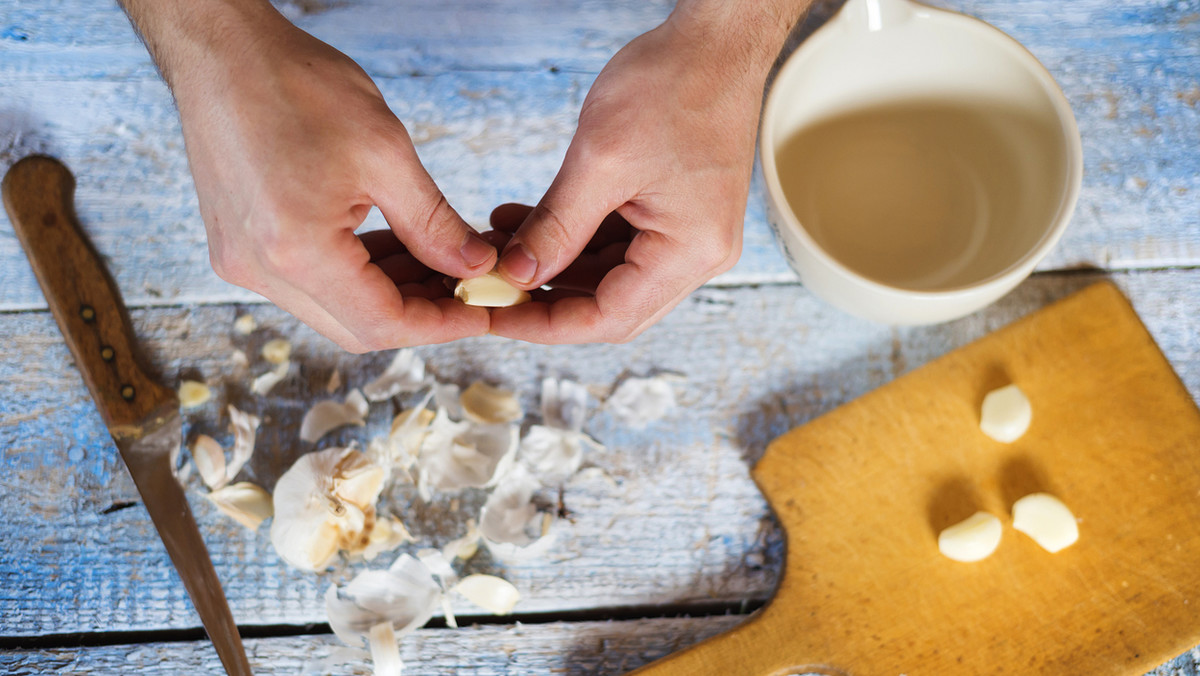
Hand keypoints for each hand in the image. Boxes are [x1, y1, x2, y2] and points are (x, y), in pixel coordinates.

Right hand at [166, 7, 494, 350]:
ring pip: (333, 310)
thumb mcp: (385, 152)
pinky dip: (355, 275)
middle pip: (356, 329)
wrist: (221, 52)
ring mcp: (242, 262)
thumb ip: (433, 223)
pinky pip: (308, 284)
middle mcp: (260, 269)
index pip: (383, 322)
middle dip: (418, 314)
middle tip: (466, 286)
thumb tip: (474, 265)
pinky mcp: (238, 248)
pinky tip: (393, 247)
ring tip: (438, 262)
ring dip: (388, 294)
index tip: (483, 311)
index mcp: (296, 250)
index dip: (441, 324)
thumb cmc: (297, 85)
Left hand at [489, 7, 788, 342]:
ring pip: (609, 277)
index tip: (495, 314)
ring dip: (554, 265)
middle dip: (547, 298)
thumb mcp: (600, 159)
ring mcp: (690, 236)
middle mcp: (699, 255)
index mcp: (692, 251)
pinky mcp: (676, 216)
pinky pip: (618, 245)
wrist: (715, 41)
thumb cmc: (674, 84)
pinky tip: (529, 221)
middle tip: (491, 285)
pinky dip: (573, 239)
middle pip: (612, 306)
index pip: (610, 317)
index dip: (546, 324)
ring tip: (500, 241)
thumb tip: (517, 273)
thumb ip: (557, 226)